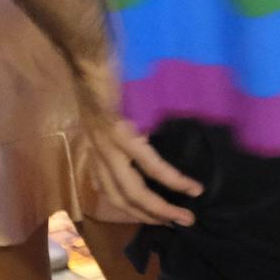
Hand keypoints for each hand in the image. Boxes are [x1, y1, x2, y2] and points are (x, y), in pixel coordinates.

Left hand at [70, 56, 202, 226]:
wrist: (90, 55)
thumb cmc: (103, 75)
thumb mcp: (107, 107)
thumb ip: (120, 126)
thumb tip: (146, 136)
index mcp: (94, 149)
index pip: (110, 191)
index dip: (133, 209)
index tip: (157, 216)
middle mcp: (98, 154)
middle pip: (122, 199)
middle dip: (151, 216)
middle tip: (179, 224)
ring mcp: (108, 146)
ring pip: (134, 190)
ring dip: (162, 208)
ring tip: (186, 217)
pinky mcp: (121, 133)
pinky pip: (149, 164)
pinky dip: (170, 180)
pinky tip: (189, 188)